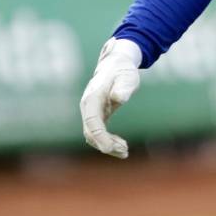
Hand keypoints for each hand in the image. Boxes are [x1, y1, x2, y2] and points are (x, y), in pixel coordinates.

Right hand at [79, 38, 141, 158]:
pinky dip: (108, 141)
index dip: (99, 136)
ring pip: (93, 135)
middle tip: (124, 151)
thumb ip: (123, 87)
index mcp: (92, 97)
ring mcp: (91, 112)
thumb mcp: (127, 77)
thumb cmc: (122, 70)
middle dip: (105, 144)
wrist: (116, 64)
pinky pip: (98, 133)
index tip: (109, 148)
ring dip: (107, 145)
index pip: (92, 121)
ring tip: (125, 151)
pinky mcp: (97, 116)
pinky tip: (122, 146)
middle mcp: (88, 106)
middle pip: (90, 132)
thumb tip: (118, 98)